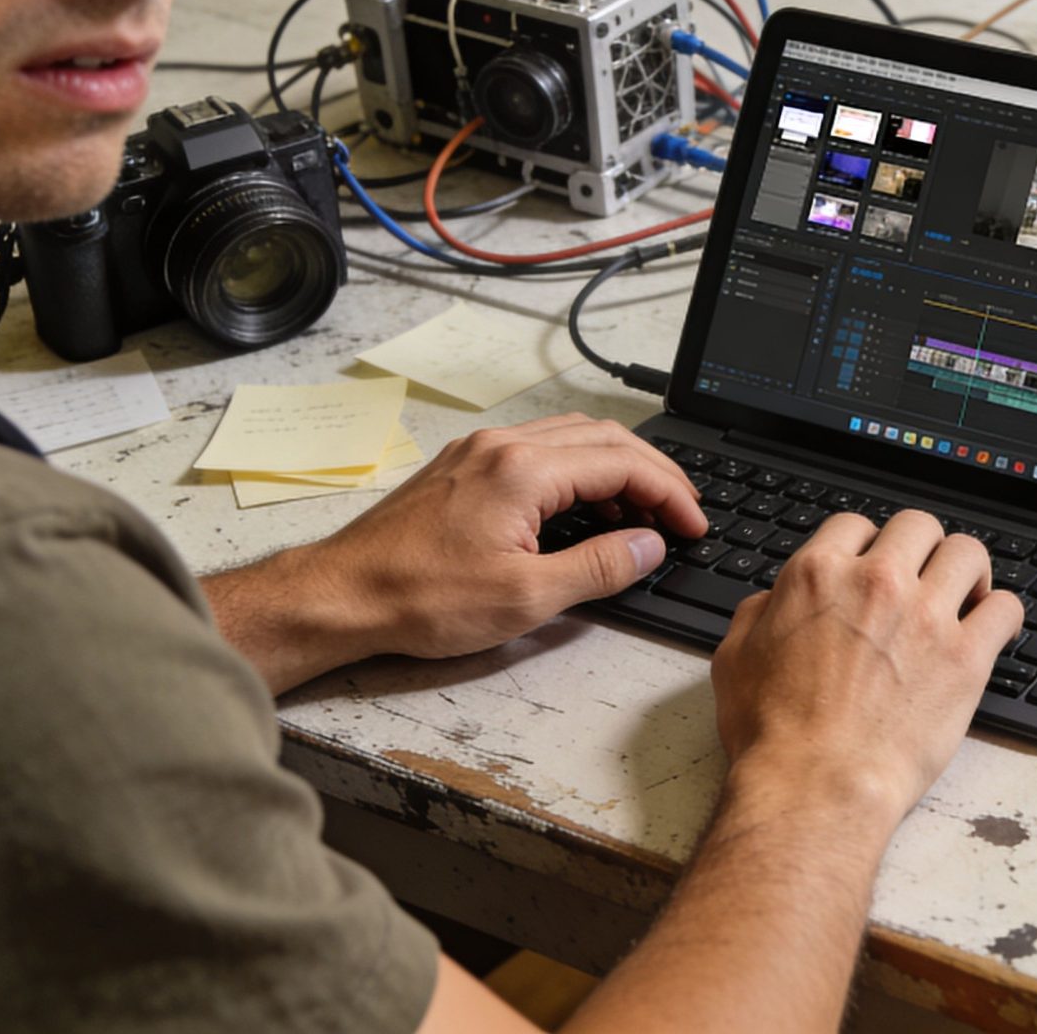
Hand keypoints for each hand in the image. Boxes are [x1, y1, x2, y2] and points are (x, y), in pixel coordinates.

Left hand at [283, 413, 707, 666]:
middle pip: (604, 438)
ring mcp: (480, 452)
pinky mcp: (464, 467)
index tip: (693, 525)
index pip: (624, 462)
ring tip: (641, 517)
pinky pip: (540, 452)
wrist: (342, 594)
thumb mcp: (526, 598)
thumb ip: (598, 567)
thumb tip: (648, 546)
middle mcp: (503, 446)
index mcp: (523, 469)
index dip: (670, 494)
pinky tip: (585, 510)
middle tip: (682, 515)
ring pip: (573, 440)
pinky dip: (578, 473)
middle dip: (653, 475)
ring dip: (617, 471)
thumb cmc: (419, 598)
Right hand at [709, 510, 1024, 828]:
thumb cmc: (774, 735)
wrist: (816, 786)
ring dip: (967, 570)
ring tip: (966, 594)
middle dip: (920, 547)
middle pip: (918, 526)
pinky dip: (1001, 614)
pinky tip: (991, 629)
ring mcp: (926, 616)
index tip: (875, 564)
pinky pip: (1005, 608)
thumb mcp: (736, 659)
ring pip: (967, 552)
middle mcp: (876, 583)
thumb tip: (774, 601)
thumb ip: (759, 613)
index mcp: (818, 574)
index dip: (866, 545)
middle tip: (922, 575)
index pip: (856, 525)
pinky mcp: (966, 657)